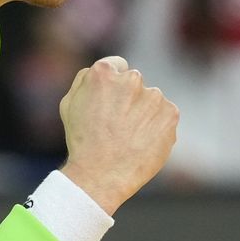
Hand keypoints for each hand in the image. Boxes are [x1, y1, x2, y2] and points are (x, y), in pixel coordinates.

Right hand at [58, 56, 178, 213]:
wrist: (102, 175)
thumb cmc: (82, 141)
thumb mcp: (69, 105)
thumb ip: (85, 80)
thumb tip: (101, 71)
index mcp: (104, 72)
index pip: (117, 65)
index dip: (113, 85)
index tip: (111, 102)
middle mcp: (131, 79)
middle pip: (134, 83)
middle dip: (128, 98)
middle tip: (117, 125)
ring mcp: (154, 96)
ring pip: (150, 100)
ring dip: (144, 113)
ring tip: (129, 137)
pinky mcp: (170, 114)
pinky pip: (165, 115)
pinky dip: (157, 127)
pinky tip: (143, 142)